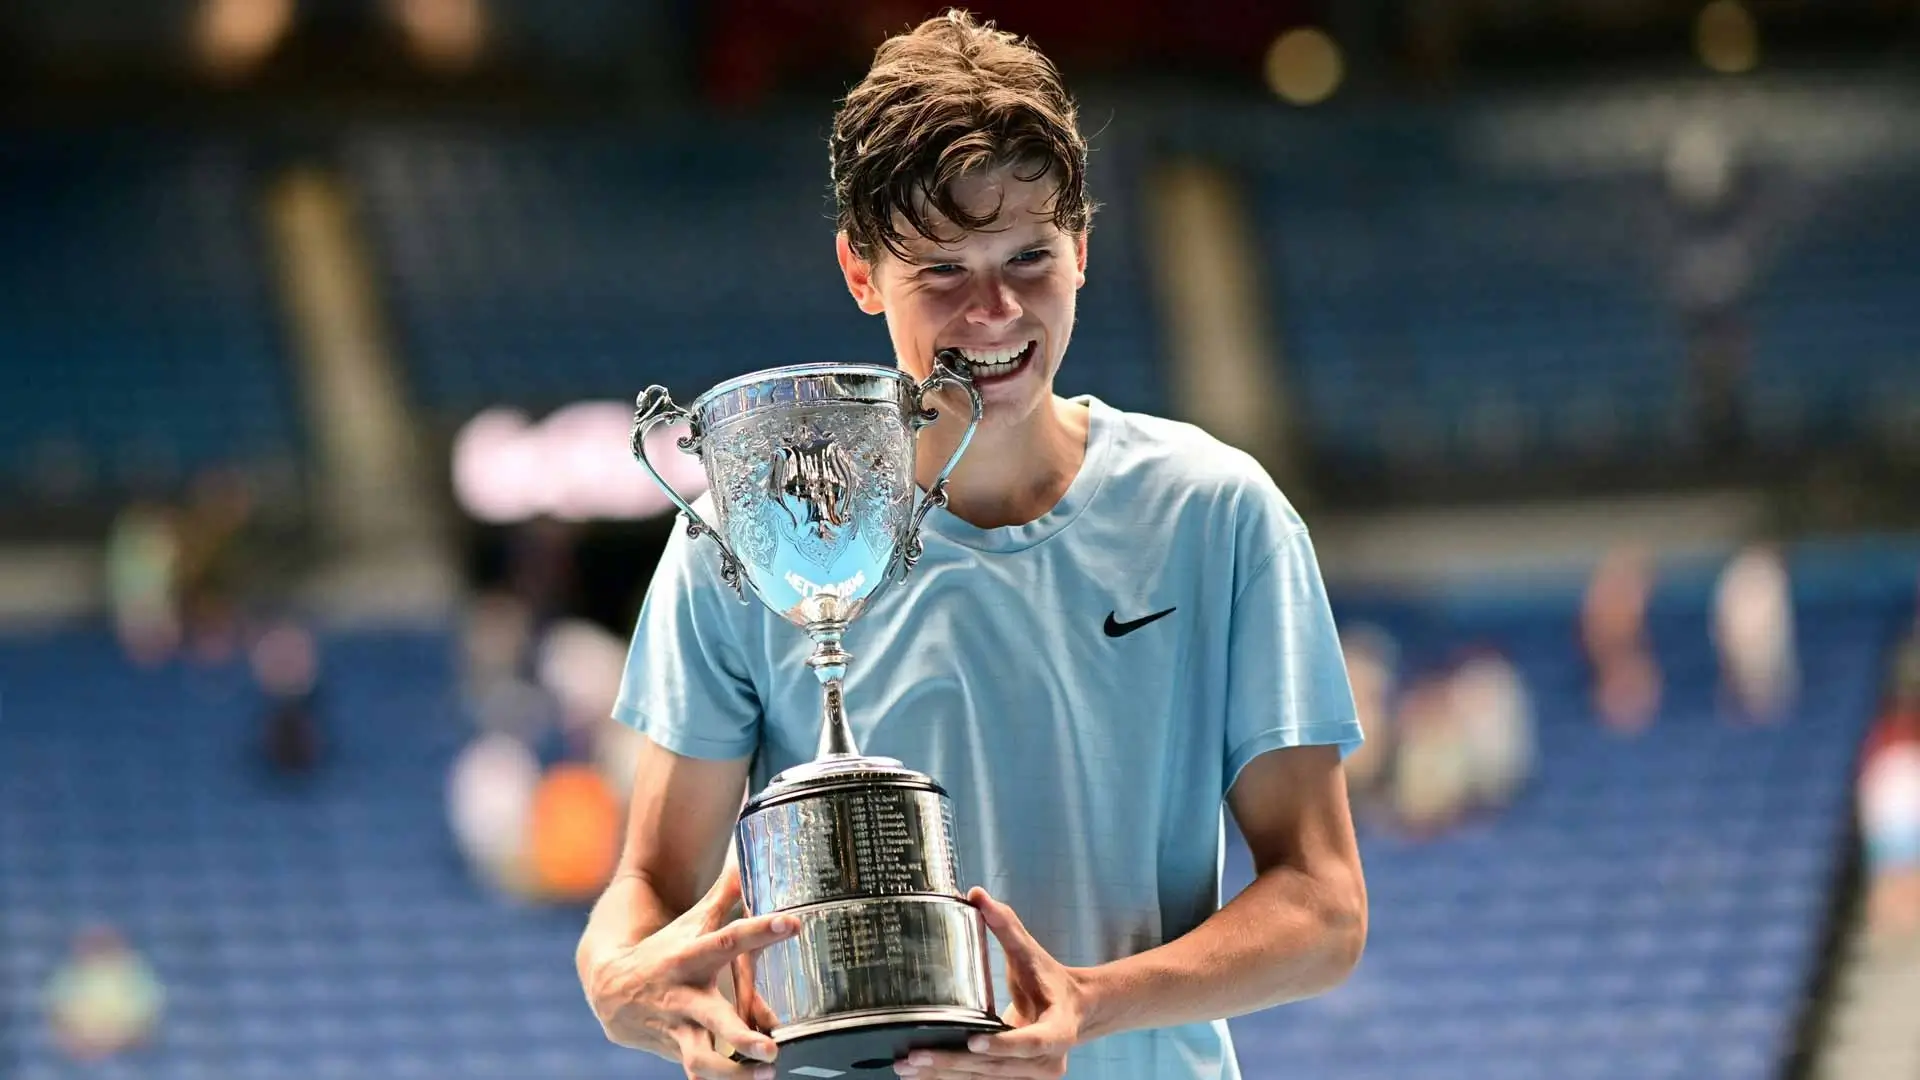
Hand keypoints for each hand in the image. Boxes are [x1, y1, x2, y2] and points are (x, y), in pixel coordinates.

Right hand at [583, 864, 797, 1078]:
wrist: (610, 989)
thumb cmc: (664, 951)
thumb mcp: (690, 923)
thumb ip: (722, 898)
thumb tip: (746, 860)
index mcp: (690, 956)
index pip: (728, 938)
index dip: (760, 929)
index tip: (792, 922)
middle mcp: (684, 996)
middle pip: (713, 1017)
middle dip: (741, 1034)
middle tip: (772, 1046)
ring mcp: (680, 1028)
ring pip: (703, 1058)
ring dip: (734, 1073)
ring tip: (767, 1074)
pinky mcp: (678, 1051)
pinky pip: (701, 1074)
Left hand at [897, 888, 1086, 1078]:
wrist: (1076, 1012)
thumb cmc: (1050, 982)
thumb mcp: (1031, 954)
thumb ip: (1005, 927)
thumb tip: (976, 894)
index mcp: (1058, 1029)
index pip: (1031, 1041)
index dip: (1003, 1045)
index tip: (973, 1041)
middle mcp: (1047, 1062)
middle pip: (998, 1067)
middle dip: (955, 1062)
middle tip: (918, 1056)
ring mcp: (1031, 1076)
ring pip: (986, 1079)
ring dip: (946, 1075)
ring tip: (909, 1067)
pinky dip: (952, 1079)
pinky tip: (923, 1076)